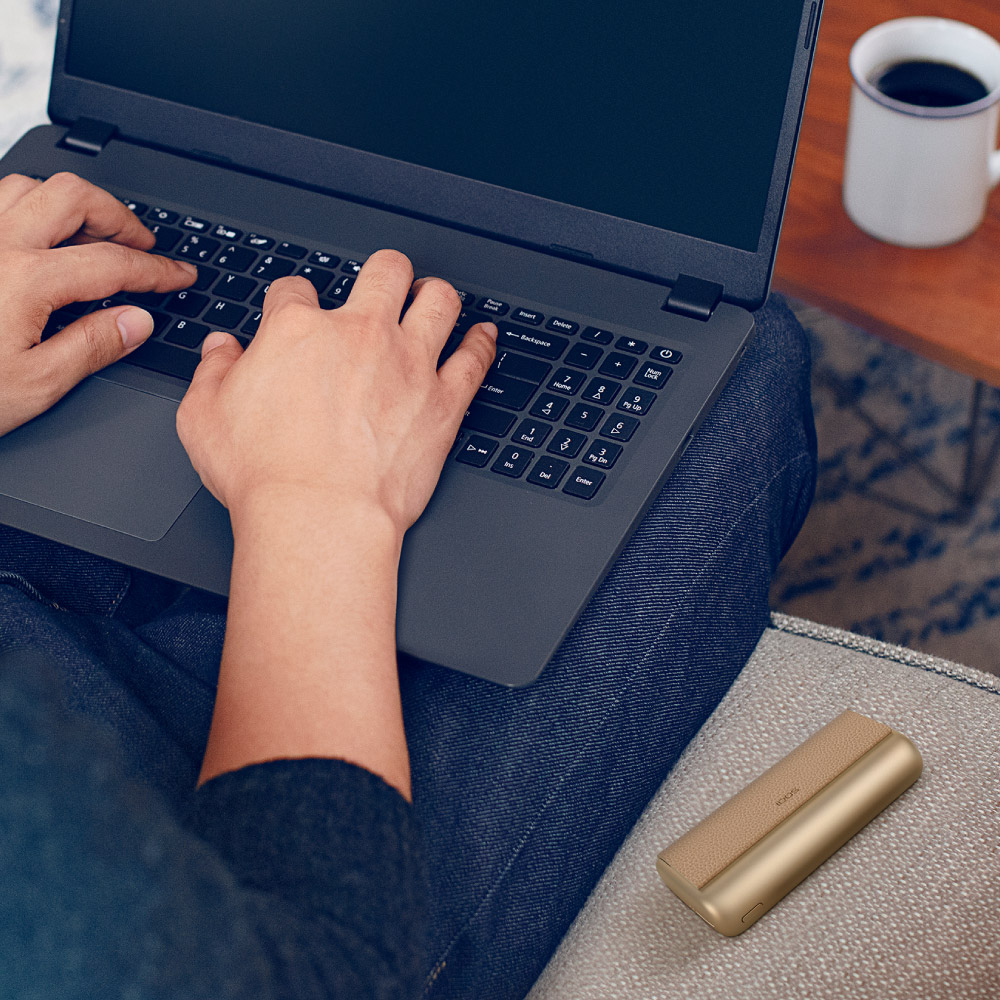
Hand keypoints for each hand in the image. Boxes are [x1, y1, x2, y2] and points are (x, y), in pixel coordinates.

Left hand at [0, 172, 197, 435]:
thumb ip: (91, 347)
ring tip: (90, 232)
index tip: (179, 276)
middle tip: (141, 245)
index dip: (157, 269)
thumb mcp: (34, 385)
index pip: (114, 263)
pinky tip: (32, 230)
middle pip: (74, 198)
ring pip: (28, 185)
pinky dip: (23, 203)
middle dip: (119, 217)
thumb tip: (136, 321)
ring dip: (70, 203)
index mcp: (27, 280)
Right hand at [176, 249, 496, 534]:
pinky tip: (482, 335)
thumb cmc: (265, 475)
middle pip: (384, 271)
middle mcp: (360, 334)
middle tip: (382, 285)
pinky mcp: (443, 401)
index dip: (293, 298)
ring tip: (432, 298)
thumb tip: (221, 350)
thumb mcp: (204, 418)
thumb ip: (213, 373)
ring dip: (435, 294)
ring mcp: (408, 364)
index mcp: (298, 330)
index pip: (295, 288)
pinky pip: (474, 358)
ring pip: (438, 301)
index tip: (297, 312)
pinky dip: (482, 342)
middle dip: (383, 272)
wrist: (319, 516)